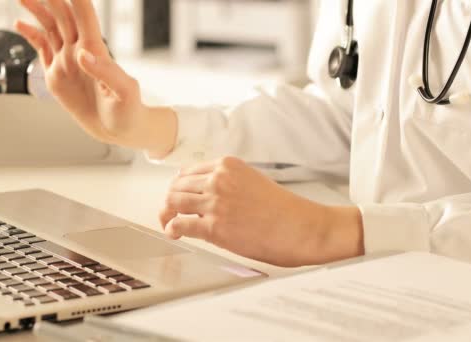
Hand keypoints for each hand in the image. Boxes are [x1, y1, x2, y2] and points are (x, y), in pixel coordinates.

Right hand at [16, 0, 176, 156]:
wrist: (118, 131)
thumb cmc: (129, 112)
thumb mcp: (124, 93)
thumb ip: (106, 72)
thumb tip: (82, 54)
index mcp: (96, 51)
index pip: (84, 16)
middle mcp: (80, 51)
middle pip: (63, 16)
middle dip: (51, 0)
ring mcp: (67, 62)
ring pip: (49, 28)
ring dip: (38, 11)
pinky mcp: (56, 75)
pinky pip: (42, 49)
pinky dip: (30, 35)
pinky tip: (20, 24)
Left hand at [159, 157, 364, 266]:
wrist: (302, 228)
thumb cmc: (282, 210)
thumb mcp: (251, 181)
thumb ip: (225, 182)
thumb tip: (198, 191)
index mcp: (227, 165)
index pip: (187, 172)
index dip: (178, 188)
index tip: (177, 199)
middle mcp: (218, 179)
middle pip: (176, 186)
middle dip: (170, 201)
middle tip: (169, 214)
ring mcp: (216, 202)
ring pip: (173, 202)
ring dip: (167, 214)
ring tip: (170, 224)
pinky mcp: (215, 227)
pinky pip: (180, 224)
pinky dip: (172, 228)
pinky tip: (174, 233)